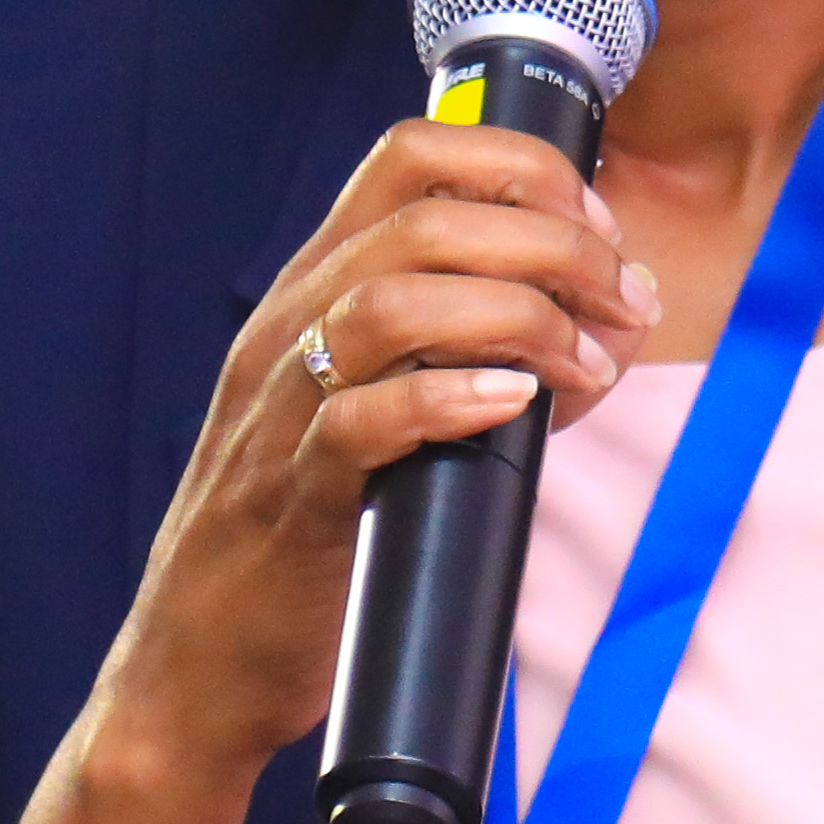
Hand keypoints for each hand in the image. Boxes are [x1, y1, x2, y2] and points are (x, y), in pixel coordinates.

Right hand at [86, 116, 658, 799]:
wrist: (199, 666)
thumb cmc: (313, 538)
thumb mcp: (392, 415)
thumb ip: (484, 357)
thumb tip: (608, 326)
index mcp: (315, 290)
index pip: (411, 157)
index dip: (524, 169)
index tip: (601, 227)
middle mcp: (290, 329)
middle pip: (423, 218)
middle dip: (553, 241)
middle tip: (623, 301)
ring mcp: (280, 411)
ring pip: (388, 301)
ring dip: (517, 315)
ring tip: (583, 364)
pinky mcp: (291, 500)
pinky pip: (358, 421)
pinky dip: (447, 398)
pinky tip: (511, 405)